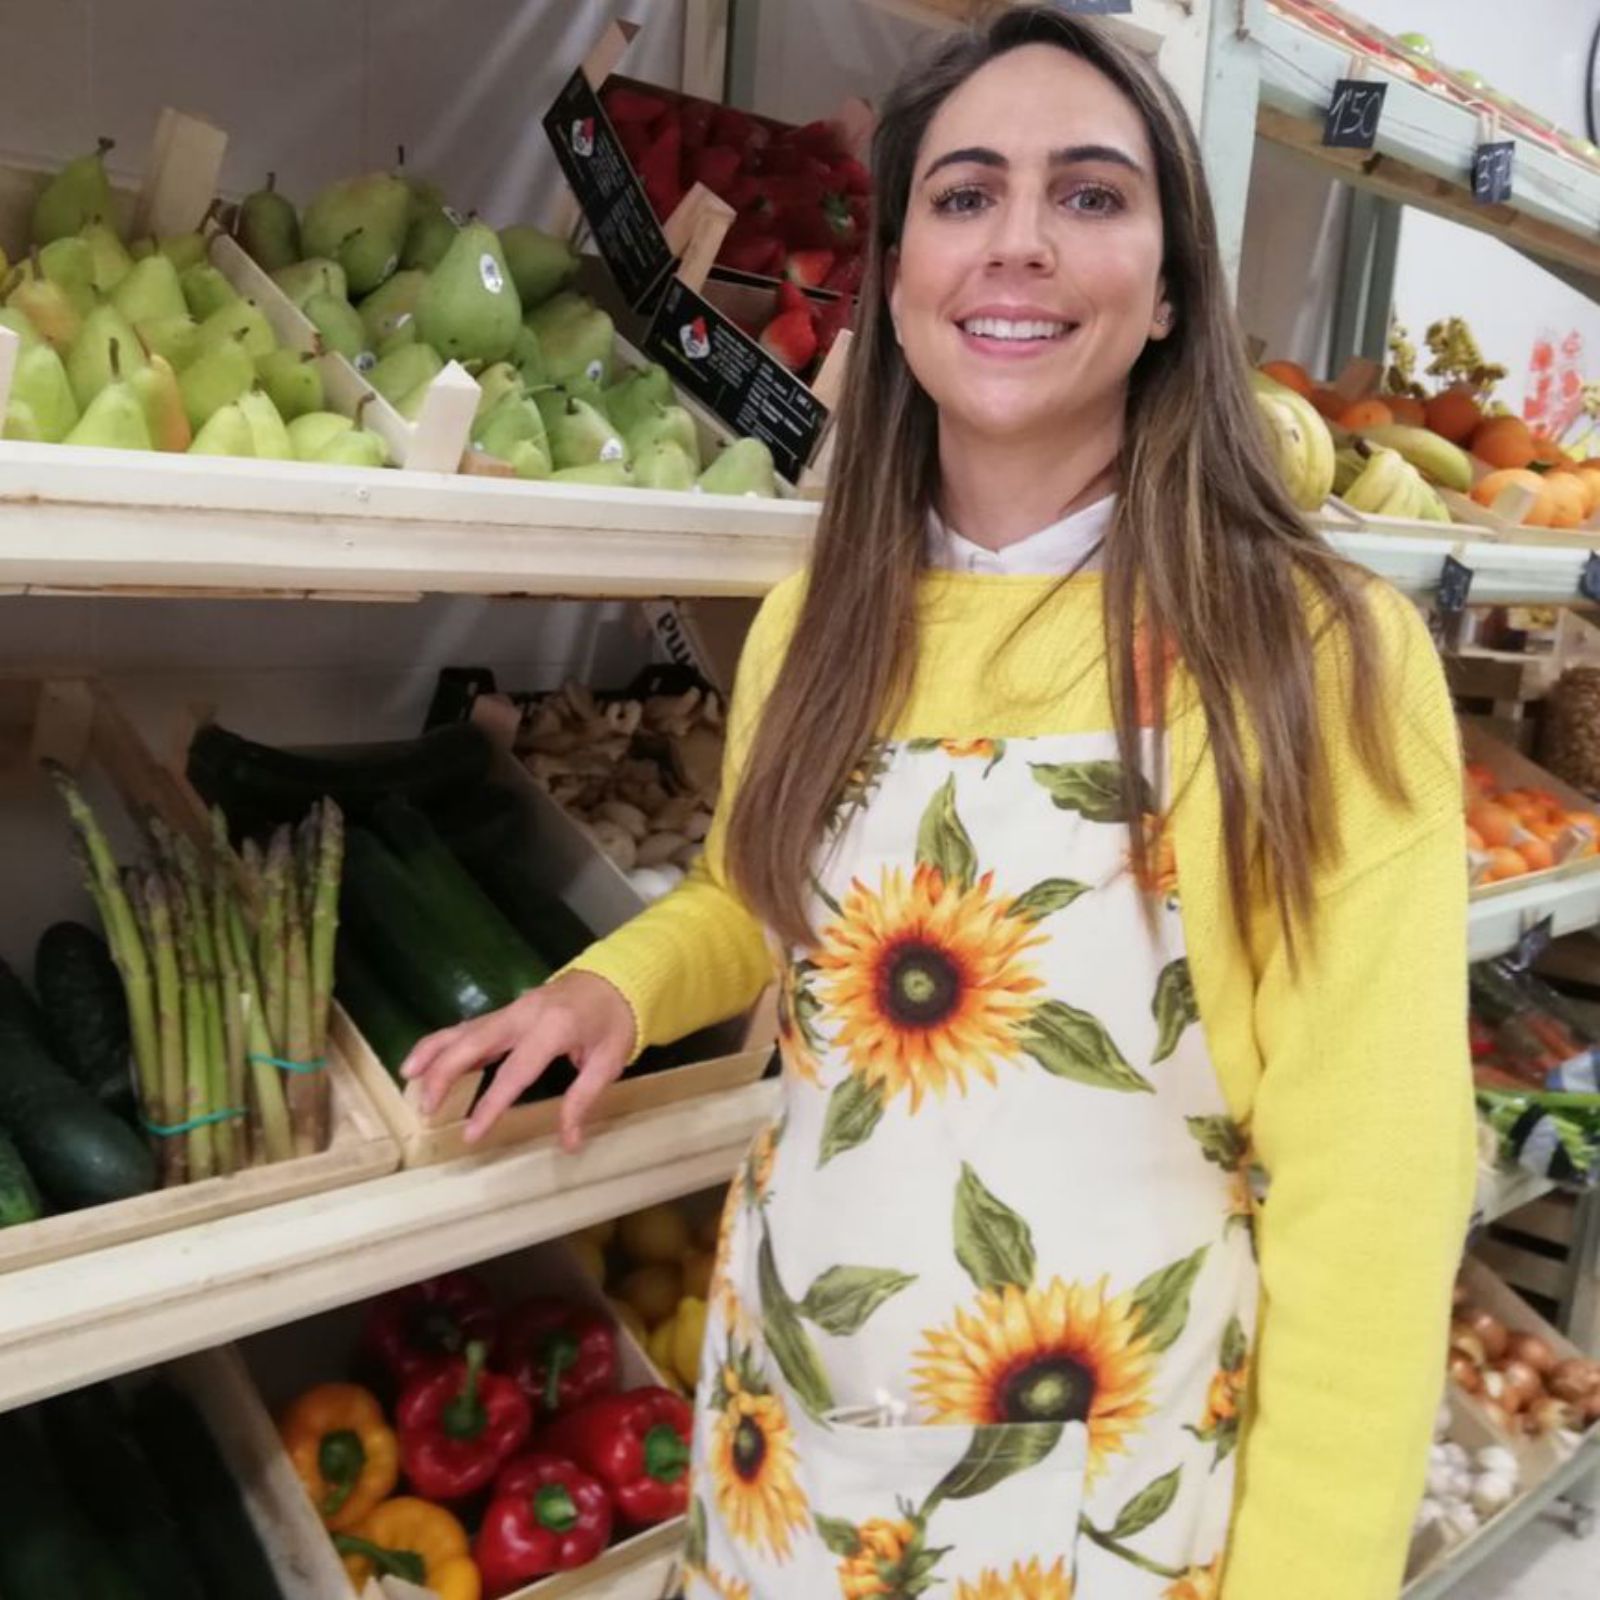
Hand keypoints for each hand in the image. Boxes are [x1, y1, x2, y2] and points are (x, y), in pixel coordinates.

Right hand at [399, 972, 636, 1150]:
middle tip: (426, 1108)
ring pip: (463, 1029)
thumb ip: (583, 1101)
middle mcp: (524, 1015)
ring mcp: (511, 1009)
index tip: (471, 1134)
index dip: (491, 1105)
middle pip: (474, 1042)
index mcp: (554, 1028)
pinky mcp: (505, 1012)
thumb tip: (568, 1144)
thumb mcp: (609, 1062)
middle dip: (445, 1073)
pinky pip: (468, 1027)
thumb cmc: (615, 1022)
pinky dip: (442, 1043)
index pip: (515, 1072)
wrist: (617, 978)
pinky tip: (422, 1062)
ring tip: (408, 1080)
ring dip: (433, 1053)